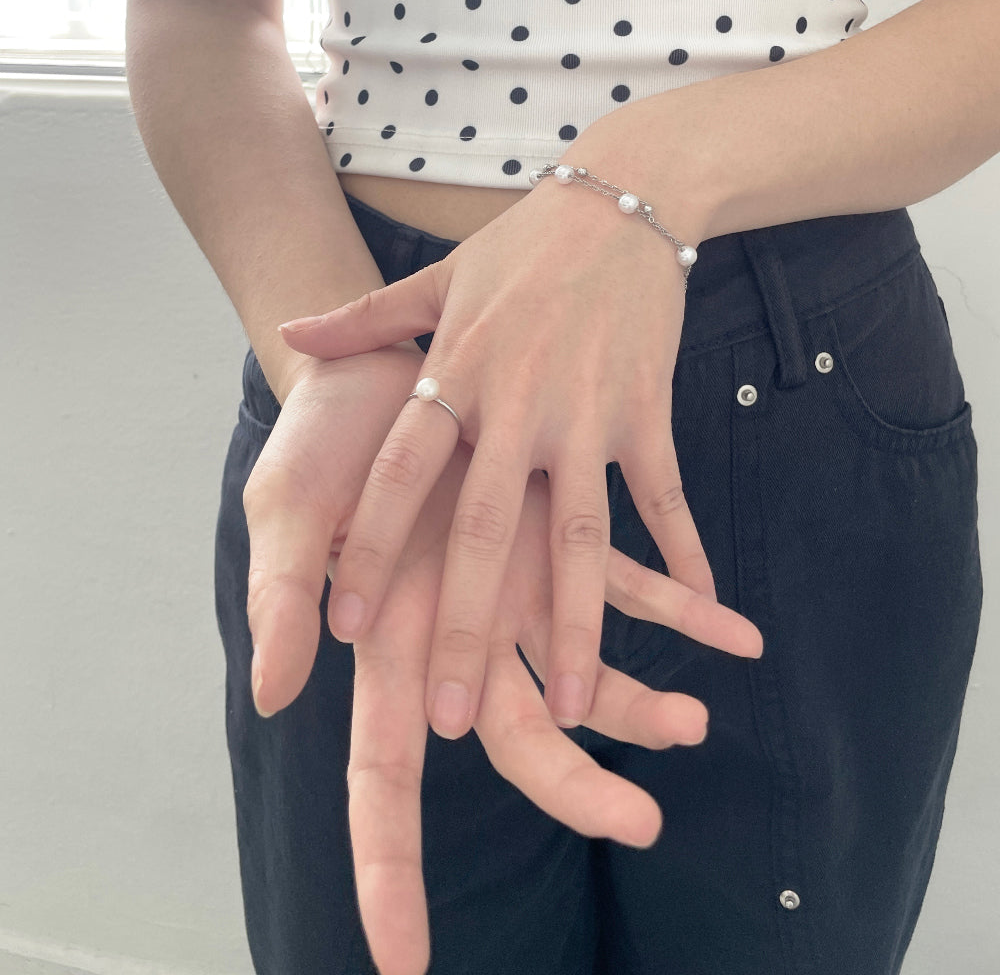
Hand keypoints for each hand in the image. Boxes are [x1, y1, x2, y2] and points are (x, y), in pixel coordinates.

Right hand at [244, 349, 761, 974]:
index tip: (404, 963)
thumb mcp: (292, 507)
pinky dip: (680, 605)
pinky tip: (733, 628)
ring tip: (697, 719)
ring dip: (640, 699)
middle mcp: (463, 634)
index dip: (390, 868)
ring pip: (584, 672)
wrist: (384, 370)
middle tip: (642, 823)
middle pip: (518, 738)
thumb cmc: (326, 442)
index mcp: (391, 642)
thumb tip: (273, 696)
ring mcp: (519, 590)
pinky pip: (629, 580)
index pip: (385, 776)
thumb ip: (285, 595)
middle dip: (576, 787)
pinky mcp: (558, 536)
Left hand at [279, 183, 711, 736]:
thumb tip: (288, 333)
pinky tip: (701, 609)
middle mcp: (516, 405)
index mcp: (454, 374)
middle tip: (449, 717)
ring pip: (580, 537)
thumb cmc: (521, 248)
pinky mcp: (646, 413)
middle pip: (487, 532)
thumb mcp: (437, 279)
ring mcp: (588, 414)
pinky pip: (662, 496)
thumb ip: (365, 319)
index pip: (399, 474)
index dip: (371, 548)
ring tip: (568, 704)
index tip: (345, 626)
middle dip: (468, 625)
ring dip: (575, 623)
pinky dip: (683, 552)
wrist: (625, 199)